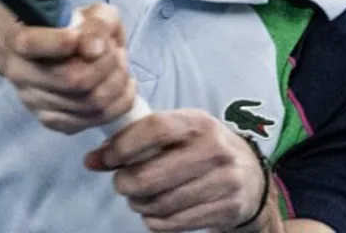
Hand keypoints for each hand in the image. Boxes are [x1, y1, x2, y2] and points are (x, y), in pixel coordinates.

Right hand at [3, 3, 137, 133]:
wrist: (64, 53)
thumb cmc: (77, 28)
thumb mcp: (92, 13)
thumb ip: (96, 24)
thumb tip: (93, 50)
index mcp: (20, 40)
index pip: (32, 44)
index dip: (59, 42)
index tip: (77, 36)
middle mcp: (20, 74)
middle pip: (73, 79)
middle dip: (106, 64)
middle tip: (115, 51)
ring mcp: (35, 103)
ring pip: (89, 102)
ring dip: (117, 82)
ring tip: (120, 66)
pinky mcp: (53, 123)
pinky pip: (97, 119)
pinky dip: (120, 101)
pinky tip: (123, 84)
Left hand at [84, 110, 270, 231]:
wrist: (251, 178)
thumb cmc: (204, 150)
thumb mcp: (181, 132)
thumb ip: (139, 139)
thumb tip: (94, 159)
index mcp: (199, 123)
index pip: (155, 129)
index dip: (122, 146)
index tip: (104, 158)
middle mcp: (214, 150)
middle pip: (151, 175)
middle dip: (125, 182)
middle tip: (120, 182)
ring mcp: (223, 182)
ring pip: (160, 203)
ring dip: (138, 203)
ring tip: (137, 197)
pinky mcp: (225, 209)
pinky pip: (173, 223)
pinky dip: (154, 220)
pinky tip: (154, 211)